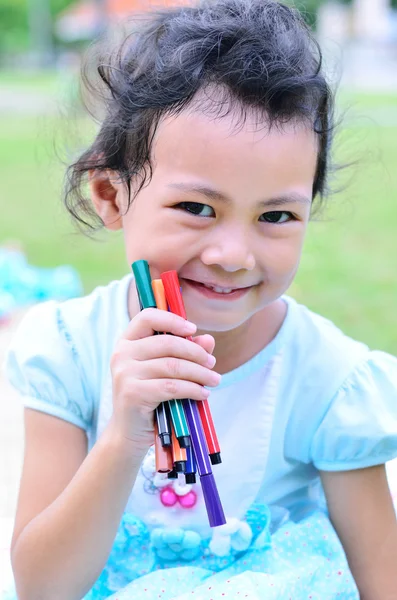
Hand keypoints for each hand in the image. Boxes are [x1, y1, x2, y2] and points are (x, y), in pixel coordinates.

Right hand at [107, 308, 219, 452]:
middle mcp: (121, 354)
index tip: (193, 329)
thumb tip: (208, 340)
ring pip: (173, 366)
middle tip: (212, 363)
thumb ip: (186, 352)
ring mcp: (125, 373)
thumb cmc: (150, 396)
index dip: (172, 320)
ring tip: (214, 380)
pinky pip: (171, 386)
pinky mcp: (132, 393)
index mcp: (127, 342)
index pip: (147, 317)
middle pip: (167, 343)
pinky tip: (203, 394)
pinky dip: (192, 389)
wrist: (129, 432)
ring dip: (200, 373)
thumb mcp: (166, 371)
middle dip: (196, 353)